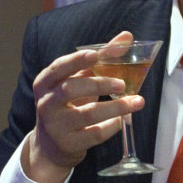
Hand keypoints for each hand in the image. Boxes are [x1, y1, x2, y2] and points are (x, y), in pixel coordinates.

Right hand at [23, 31, 144, 182]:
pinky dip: (112, 126)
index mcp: (46, 82)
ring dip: (116, 107)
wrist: (52, 145)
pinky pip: (95, 134)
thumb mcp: (79, 80)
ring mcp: (56, 125)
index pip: (58, 67)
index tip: (95, 54)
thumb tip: (126, 36)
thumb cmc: (69, 104)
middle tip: (122, 83)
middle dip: (100, 84)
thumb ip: (102, 59)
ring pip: (88, 114)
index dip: (76, 61)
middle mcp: (46, 103)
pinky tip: (122, 121)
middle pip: (71, 89)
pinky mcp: (68, 144)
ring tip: (136, 102)